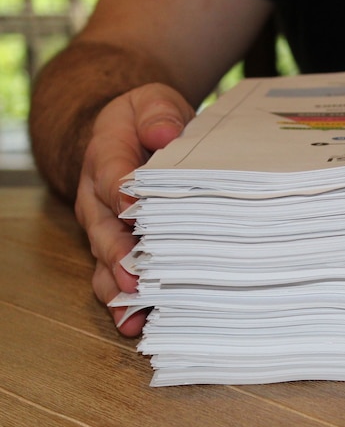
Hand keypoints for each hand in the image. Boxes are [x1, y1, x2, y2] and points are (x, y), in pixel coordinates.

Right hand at [74, 83, 195, 335]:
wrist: (125, 135)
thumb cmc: (147, 122)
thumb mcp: (153, 103)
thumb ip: (158, 114)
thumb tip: (164, 133)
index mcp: (106, 156)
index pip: (111, 175)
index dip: (122, 193)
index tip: (135, 209)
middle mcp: (98, 199)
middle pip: (104, 230)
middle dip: (120, 255)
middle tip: (135, 277)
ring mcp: (106, 229)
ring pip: (105, 262)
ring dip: (119, 289)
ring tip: (134, 314)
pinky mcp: (118, 249)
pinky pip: (114, 277)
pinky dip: (125, 301)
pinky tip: (137, 324)